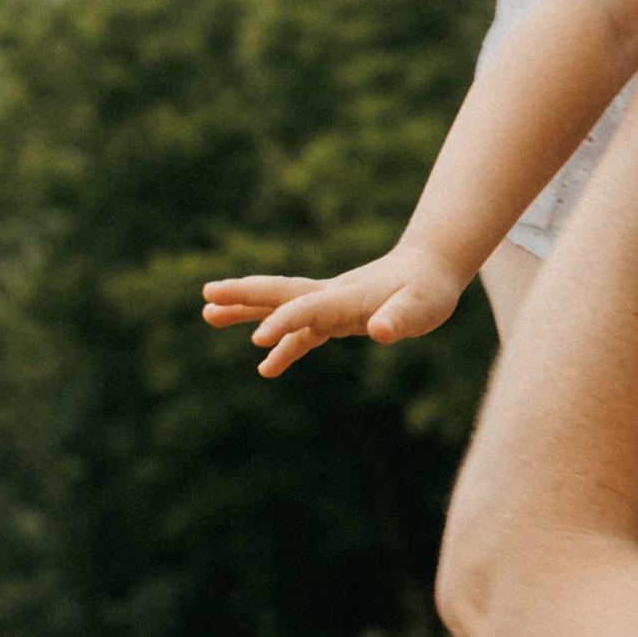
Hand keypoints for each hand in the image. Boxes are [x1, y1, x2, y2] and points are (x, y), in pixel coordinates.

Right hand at [201, 240, 465, 379]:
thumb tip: (380, 332)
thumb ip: (400, 319)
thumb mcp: (422, 306)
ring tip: (207, 315)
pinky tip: (264, 367)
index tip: (258, 341)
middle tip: (206, 297)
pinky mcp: (336, 317)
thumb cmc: (428, 289)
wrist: (432, 269)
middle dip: (243, 296)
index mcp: (346, 296)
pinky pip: (302, 333)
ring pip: (281, 308)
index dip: (284, 323)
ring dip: (246, 311)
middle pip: (280, 294)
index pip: (308, 308)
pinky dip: (283, 347)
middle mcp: (331, 297)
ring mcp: (330, 306)